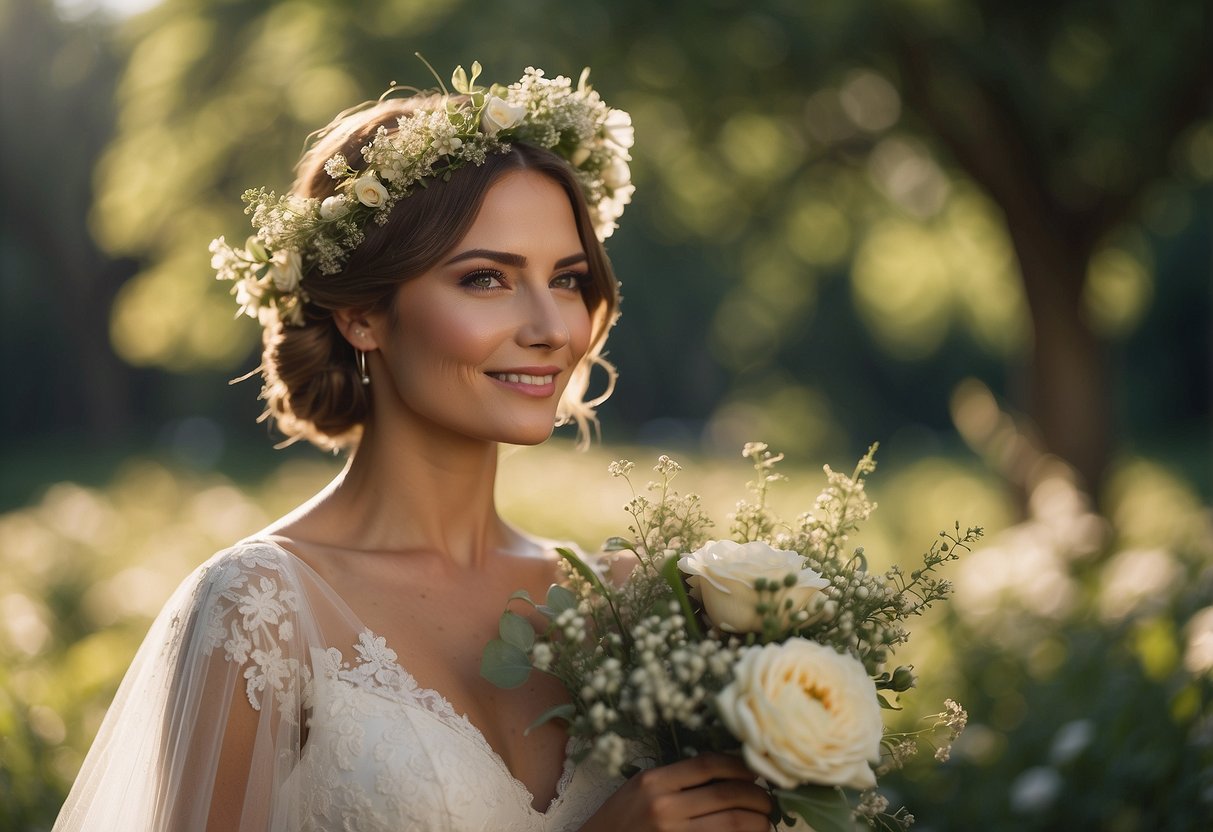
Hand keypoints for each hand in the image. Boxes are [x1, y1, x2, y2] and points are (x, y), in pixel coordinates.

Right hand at [580, 753, 772, 831]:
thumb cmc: (620, 819)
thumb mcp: (640, 787)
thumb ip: (677, 778)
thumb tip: (727, 772)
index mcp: (655, 782)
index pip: (709, 765)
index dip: (740, 766)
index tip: (755, 771)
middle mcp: (664, 807)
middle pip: (728, 796)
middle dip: (758, 798)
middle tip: (768, 801)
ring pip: (732, 824)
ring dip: (758, 822)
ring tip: (763, 820)